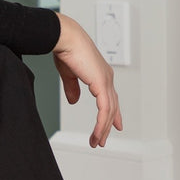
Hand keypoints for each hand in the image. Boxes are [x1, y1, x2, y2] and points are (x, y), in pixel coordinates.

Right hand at [52, 12, 123, 148]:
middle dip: (107, 125)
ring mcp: (106, 81)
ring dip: (103, 128)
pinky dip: (101, 123)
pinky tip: (97, 132)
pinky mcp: (101, 84)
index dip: (112, 113)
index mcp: (100, 73)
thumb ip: (72, 87)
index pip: (109, 97)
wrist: (65, 38)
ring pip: (109, 111)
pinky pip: (104, 109)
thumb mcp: (68, 73)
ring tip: (97, 141)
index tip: (114, 124)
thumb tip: (74, 101)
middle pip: (112, 106)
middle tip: (102, 139)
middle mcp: (106, 77)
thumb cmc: (65, 49)